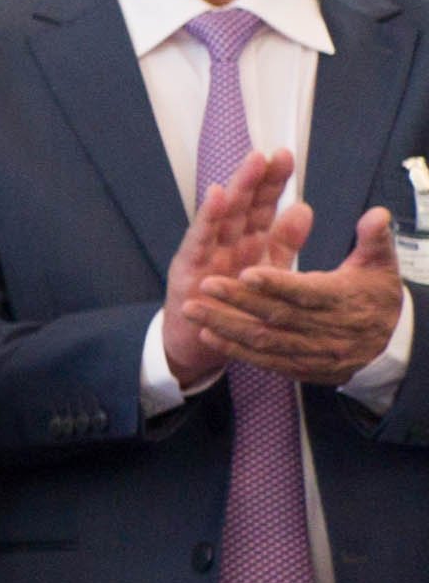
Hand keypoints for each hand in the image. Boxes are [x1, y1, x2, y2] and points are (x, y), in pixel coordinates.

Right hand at [159, 148, 310, 388]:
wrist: (200, 345)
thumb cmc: (231, 308)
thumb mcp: (265, 272)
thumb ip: (283, 242)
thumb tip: (303, 208)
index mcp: (247, 243)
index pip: (260, 206)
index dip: (272, 183)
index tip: (286, 157)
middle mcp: (225, 243)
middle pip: (242, 204)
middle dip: (257, 178)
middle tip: (272, 153)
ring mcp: (206, 253)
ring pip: (224, 215)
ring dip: (238, 187)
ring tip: (252, 163)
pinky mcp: (189, 268)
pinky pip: (200, 239)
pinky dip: (208, 216)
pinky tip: (216, 195)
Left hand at [197, 203, 406, 386]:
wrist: (391, 344)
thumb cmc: (377, 295)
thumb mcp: (382, 265)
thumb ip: (375, 239)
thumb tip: (377, 213)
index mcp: (344, 299)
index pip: (307, 293)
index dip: (277, 284)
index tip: (246, 272)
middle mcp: (328, 330)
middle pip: (278, 316)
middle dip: (239, 301)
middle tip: (204, 284)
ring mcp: (314, 353)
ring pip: (266, 342)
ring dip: (226, 327)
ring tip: (192, 310)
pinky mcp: (304, 369)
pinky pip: (267, 362)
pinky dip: (238, 350)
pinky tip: (209, 336)